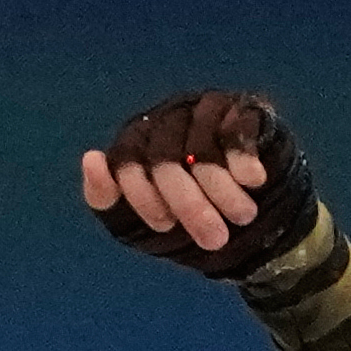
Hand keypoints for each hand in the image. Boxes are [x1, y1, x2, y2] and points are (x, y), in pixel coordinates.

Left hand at [81, 88, 313, 276]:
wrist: (259, 231)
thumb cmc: (193, 228)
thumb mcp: (139, 227)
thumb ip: (106, 200)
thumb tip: (92, 158)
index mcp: (137, 146)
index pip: (126, 161)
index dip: (142, 196)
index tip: (165, 225)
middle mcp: (167, 122)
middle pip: (164, 157)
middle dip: (189, 205)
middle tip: (214, 239)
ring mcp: (204, 112)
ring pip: (201, 146)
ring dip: (221, 190)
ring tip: (242, 217)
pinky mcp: (244, 110)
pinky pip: (236, 128)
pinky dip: (242, 160)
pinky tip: (253, 182)